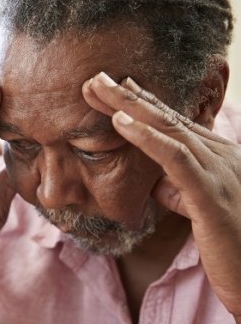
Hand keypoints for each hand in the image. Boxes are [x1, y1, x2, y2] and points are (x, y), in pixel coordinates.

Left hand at [83, 72, 240, 320]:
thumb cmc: (232, 245)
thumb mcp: (200, 210)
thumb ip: (181, 190)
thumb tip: (158, 180)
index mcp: (217, 157)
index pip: (175, 123)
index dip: (144, 103)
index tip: (118, 87)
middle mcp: (220, 155)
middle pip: (167, 117)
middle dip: (128, 96)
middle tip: (96, 78)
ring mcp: (218, 171)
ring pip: (168, 128)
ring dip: (128, 106)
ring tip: (98, 87)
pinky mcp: (210, 194)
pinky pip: (175, 157)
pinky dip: (145, 137)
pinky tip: (120, 122)